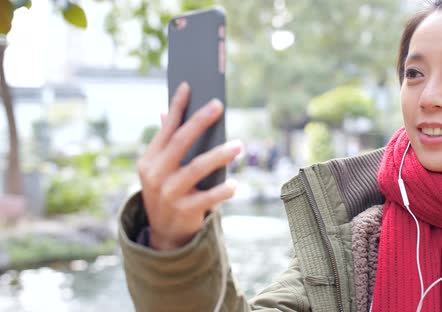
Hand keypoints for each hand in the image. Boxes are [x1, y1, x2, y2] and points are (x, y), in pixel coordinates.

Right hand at [136, 82, 241, 250]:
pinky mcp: (184, 210)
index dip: (177, 107)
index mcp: (150, 160)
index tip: (188, 86)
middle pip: (180, 142)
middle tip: (218, 106)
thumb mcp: (161, 170)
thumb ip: (166, 143)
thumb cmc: (168, 192)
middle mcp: (156, 174)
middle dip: (200, 121)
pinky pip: (208, 197)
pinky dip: (223, 191)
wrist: (164, 234)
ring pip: (197, 168)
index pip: (166, 129)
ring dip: (219, 155)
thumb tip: (166, 112)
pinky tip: (235, 185)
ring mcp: (169, 193)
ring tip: (239, 145)